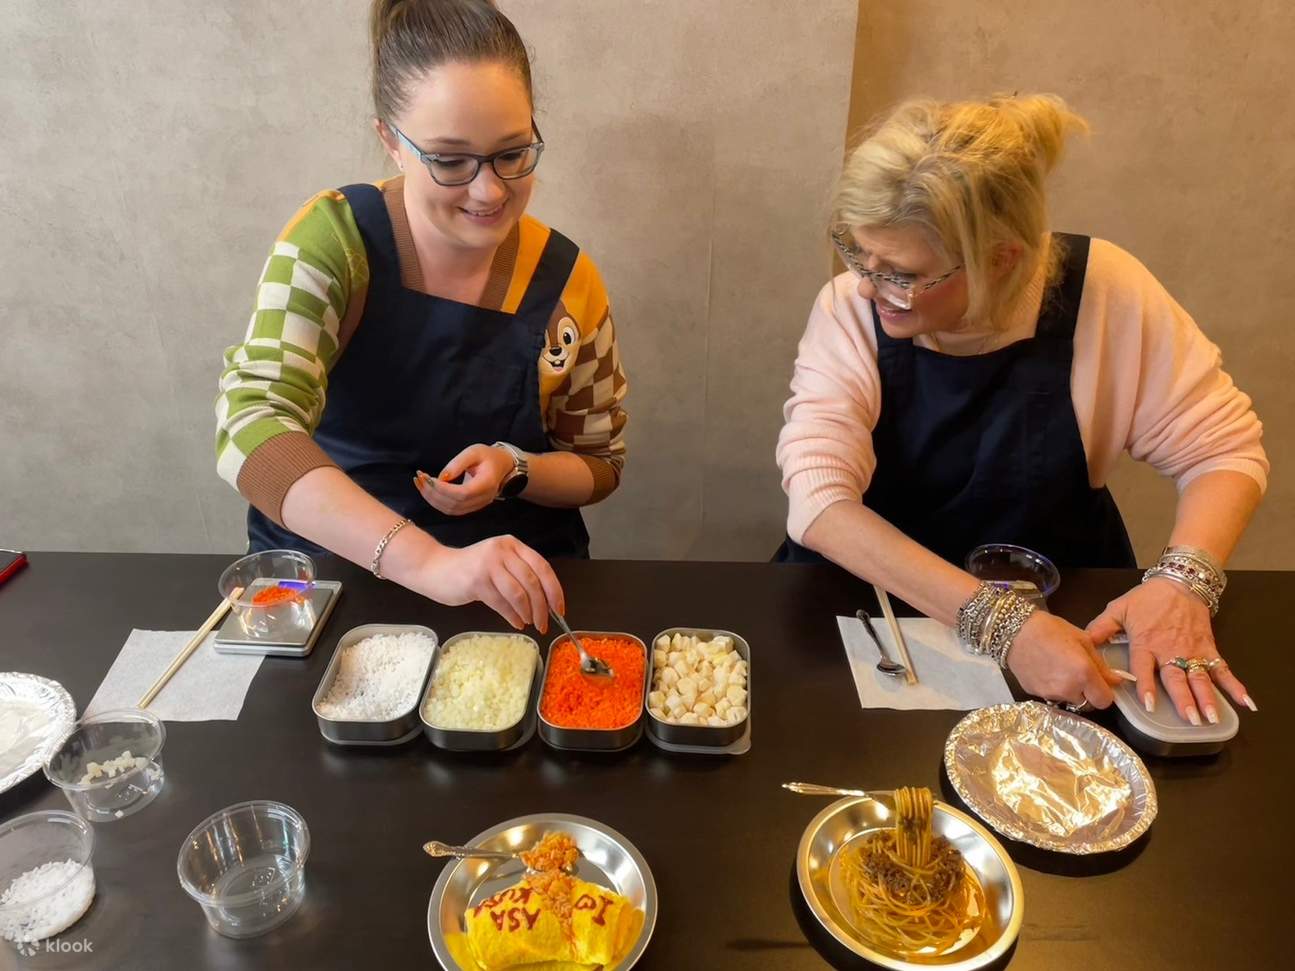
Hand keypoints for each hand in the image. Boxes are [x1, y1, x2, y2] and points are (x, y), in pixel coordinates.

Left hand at [414, 445, 514, 516]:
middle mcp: (483, 498)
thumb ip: (458, 463)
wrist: (502, 467)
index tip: (427, 477)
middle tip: (419, 478)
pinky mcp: (470, 508)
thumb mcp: (474, 452)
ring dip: (432, 499)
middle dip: (433, 493)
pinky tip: (427, 490)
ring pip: (450, 510)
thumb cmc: (488, 456)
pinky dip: (436, 502)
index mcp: (487, 483)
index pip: (463, 493)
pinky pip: (451, 510)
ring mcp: (477, 505)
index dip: (443, 489)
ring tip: (420, 483)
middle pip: (454, 504)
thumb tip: (442, 477)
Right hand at [415, 534, 563, 631]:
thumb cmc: (470, 570)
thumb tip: (546, 603)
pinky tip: (516, 623)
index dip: (554, 590)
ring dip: (528, 613)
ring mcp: (489, 564)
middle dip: (542, 607)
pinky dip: (512, 616)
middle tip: (544, 623)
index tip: (559, 609)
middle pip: (532, 582)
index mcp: (513, 545)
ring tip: (529, 623)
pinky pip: (501, 603)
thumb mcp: (498, 564)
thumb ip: (520, 575)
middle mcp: (502, 550)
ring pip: (518, 594)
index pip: (542, 567)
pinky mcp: (476, 581)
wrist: (435, 569)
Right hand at [1006, 610, 1121, 709]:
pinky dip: (1052, 687)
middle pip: (1086, 703)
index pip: (1104, 701)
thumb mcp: (1082, 640)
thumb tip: (1115, 680)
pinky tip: (1046, 670)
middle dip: (1087, 692)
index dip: (1104, 692)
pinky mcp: (1034, 693)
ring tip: (1059, 669)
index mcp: (1084, 674)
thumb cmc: (1050, 629)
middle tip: (1079, 674)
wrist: (1014, 630)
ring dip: (1069, 690)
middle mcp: (1068, 689)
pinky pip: (1051, 696)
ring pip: (1068, 700)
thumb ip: (1101, 664)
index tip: (1100, 682)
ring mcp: (1049, 694)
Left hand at [1087, 577, 1253, 725]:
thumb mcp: (1118, 609)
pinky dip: (1235, 685)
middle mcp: (1170, 651)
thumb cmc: (1147, 599)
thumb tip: (1082, 642)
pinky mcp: (1208, 648)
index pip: (1145, 668)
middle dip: (1184, 699)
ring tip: (1211, 718)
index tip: (1150, 704)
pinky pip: (1223, 669)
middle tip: (1189, 719)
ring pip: (1200, 677)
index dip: (1146, 686)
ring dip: (1207, 698)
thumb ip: (1100, 628)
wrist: (1179, 583)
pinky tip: (1246, 702)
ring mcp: (1192, 651)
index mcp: (1146, 643)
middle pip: (1177, 677)